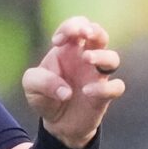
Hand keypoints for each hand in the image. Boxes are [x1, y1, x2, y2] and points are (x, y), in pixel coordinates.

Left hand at [22, 16, 124, 147]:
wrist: (56, 123)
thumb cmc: (44, 96)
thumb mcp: (31, 85)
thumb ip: (41, 81)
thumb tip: (65, 91)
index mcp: (69, 49)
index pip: (78, 25)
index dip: (71, 27)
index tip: (57, 41)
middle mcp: (86, 59)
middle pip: (100, 35)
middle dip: (94, 30)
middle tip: (84, 34)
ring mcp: (97, 76)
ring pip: (113, 58)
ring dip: (101, 56)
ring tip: (87, 59)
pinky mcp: (104, 96)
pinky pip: (116, 87)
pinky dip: (104, 88)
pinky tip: (87, 92)